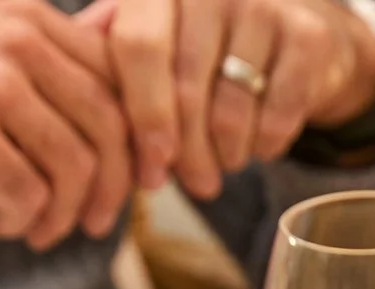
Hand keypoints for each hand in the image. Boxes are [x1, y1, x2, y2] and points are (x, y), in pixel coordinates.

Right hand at [0, 0, 131, 249]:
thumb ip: (55, 53)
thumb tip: (125, 27)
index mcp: (25, 17)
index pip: (121, 81)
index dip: (140, 143)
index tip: (134, 184)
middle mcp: (11, 38)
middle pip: (110, 128)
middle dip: (110, 190)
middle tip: (93, 225)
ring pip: (76, 168)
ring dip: (62, 215)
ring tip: (34, 228)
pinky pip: (32, 196)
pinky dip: (21, 223)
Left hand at [91, 0, 374, 198]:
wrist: (296, 29)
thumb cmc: (206, 44)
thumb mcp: (152, 40)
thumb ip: (107, 65)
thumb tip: (66, 119)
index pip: (138, 50)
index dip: (142, 116)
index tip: (148, 170)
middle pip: (186, 89)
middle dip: (186, 153)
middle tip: (192, 186)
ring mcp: (262, 6)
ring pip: (232, 111)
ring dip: (226, 157)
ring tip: (222, 166)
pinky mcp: (307, 35)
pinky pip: (279, 116)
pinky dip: (266, 146)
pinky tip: (259, 148)